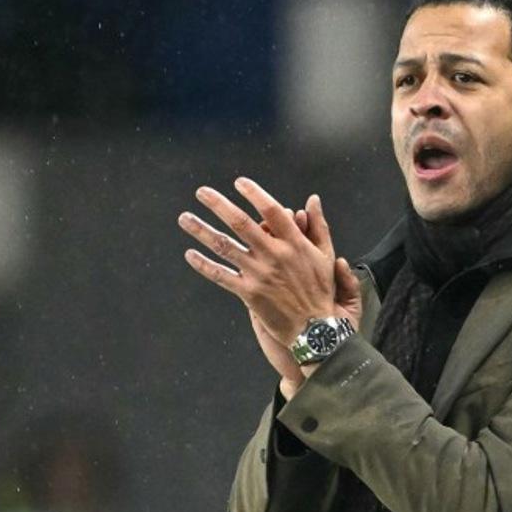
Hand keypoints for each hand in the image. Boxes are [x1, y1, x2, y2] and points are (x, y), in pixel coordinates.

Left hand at [179, 178, 336, 345]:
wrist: (315, 329)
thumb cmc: (320, 292)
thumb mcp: (326, 255)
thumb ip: (318, 225)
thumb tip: (313, 200)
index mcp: (294, 243)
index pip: (271, 210)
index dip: (254, 193)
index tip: (239, 183)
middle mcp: (274, 255)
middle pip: (241, 223)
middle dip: (218, 205)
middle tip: (202, 192)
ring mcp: (260, 274)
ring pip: (225, 247)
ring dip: (201, 230)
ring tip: (185, 218)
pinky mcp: (249, 293)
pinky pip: (221, 276)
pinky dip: (203, 265)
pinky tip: (190, 254)